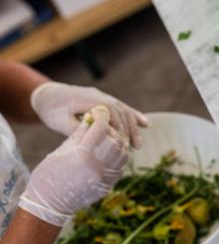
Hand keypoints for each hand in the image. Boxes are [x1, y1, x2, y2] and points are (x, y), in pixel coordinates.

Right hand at [19, 106, 127, 225]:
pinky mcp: (108, 186)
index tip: (99, 111)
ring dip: (120, 141)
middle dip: (113, 128)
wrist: (49, 205)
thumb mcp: (61, 150)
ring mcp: (105, 179)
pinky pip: (121, 166)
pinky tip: (111, 150)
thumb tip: (92, 117)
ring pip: (124, 154)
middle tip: (106, 124)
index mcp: (82, 156)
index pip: (101, 129)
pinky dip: (120, 155)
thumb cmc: (49, 175)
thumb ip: (80, 133)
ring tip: (110, 136)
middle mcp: (97, 168)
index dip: (102, 116)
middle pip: (117, 140)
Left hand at [31, 82, 149, 147]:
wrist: (47, 96)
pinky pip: (122, 108)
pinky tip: (146, 124)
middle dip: (129, 129)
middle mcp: (99, 96)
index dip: (118, 128)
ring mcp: (103, 97)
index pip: (110, 112)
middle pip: (121, 111)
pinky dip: (134, 116)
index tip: (122, 144)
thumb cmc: (52, 111)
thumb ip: (78, 130)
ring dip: (133, 126)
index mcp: (89, 99)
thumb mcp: (60, 123)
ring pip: (124, 110)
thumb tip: (96, 141)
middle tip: (134, 147)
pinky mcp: (105, 101)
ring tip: (138, 144)